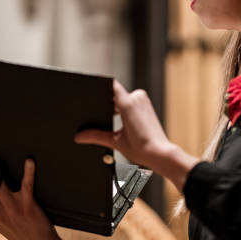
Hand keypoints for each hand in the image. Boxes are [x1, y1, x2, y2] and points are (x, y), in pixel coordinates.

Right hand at [75, 80, 199, 191]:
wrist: (160, 154)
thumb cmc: (142, 148)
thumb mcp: (115, 142)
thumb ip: (95, 136)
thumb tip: (79, 136)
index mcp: (128, 103)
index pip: (111, 85)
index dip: (100, 86)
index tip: (92, 91)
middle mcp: (137, 98)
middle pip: (115, 94)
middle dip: (107, 104)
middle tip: (105, 119)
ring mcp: (143, 100)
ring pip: (123, 98)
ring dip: (117, 108)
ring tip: (120, 125)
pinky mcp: (146, 105)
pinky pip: (131, 102)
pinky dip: (125, 110)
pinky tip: (125, 124)